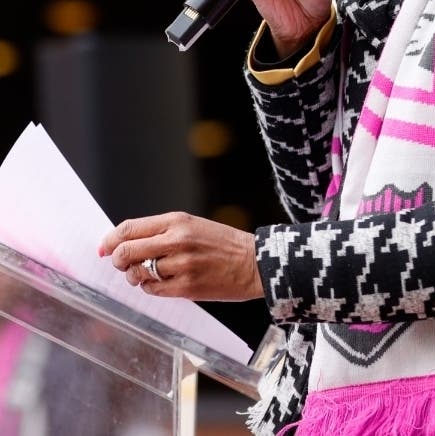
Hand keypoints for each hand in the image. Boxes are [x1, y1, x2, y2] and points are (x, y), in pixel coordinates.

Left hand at [99, 212, 264, 301]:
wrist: (254, 262)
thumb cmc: (223, 244)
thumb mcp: (193, 226)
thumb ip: (160, 232)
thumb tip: (122, 243)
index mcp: (177, 221)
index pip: (128, 229)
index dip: (109, 241)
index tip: (104, 249)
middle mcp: (177, 241)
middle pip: (126, 252)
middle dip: (117, 260)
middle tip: (121, 264)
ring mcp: (181, 265)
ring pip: (136, 273)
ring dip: (134, 276)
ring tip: (146, 274)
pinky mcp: (186, 287)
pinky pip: (152, 290)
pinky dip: (150, 288)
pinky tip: (162, 282)